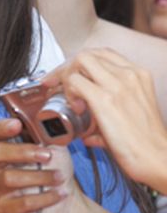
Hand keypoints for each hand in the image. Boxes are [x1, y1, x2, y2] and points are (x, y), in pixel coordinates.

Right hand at [0, 118, 75, 212]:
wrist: (65, 203)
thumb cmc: (55, 172)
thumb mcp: (55, 150)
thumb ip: (48, 136)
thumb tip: (51, 122)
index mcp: (4, 149)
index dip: (1, 128)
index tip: (17, 124)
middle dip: (22, 152)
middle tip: (47, 155)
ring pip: (9, 178)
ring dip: (40, 177)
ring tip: (60, 177)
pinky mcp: (5, 210)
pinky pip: (21, 203)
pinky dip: (44, 198)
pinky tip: (58, 194)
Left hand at [44, 49, 166, 193]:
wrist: (158, 158)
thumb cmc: (146, 142)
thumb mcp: (133, 113)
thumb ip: (111, 114)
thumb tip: (90, 133)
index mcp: (138, 75)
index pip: (102, 54)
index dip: (80, 62)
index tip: (67, 74)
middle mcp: (129, 74)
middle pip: (87, 54)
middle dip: (66, 67)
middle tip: (55, 84)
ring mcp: (117, 84)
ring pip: (79, 62)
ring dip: (66, 78)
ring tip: (69, 98)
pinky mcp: (104, 99)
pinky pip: (75, 82)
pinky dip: (69, 92)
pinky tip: (76, 108)